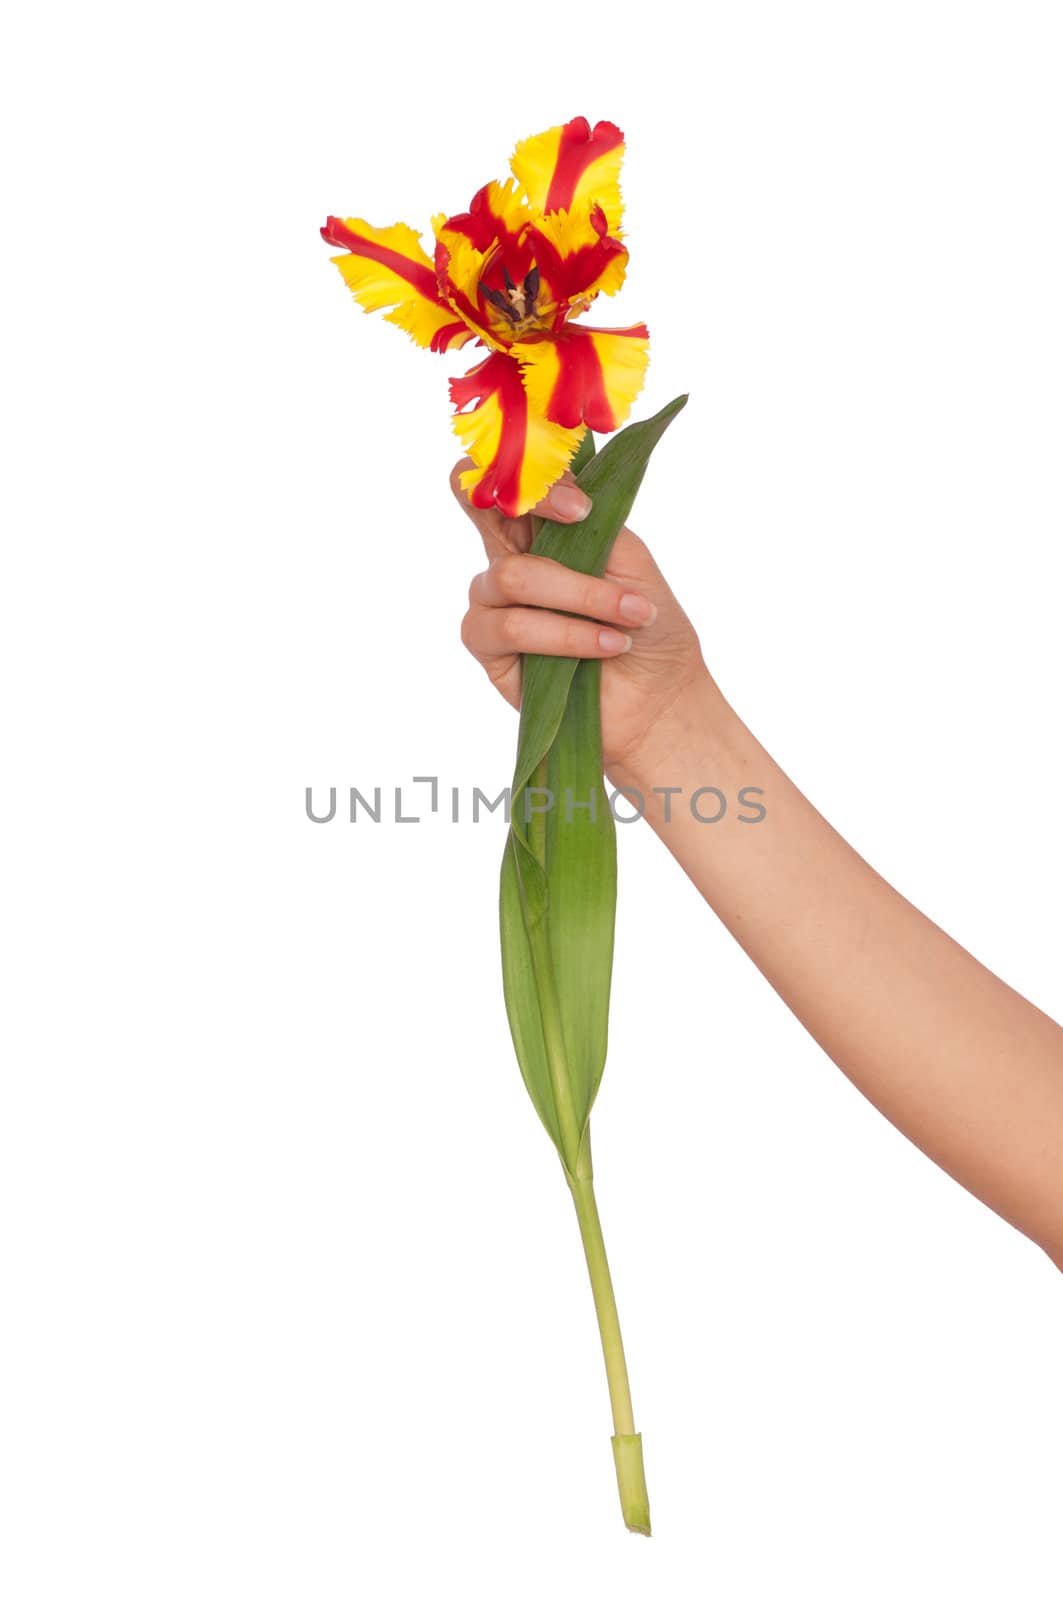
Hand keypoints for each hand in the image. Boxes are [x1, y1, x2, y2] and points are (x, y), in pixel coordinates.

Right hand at [451, 458, 711, 780]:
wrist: (658, 693)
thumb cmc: (647, 623)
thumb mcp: (630, 557)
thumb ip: (592, 521)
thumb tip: (563, 500)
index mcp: (538, 528)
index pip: (502, 477)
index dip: (524, 472)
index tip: (579, 503)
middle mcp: (506, 558)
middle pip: (474, 502)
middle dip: (541, 511)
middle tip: (586, 520)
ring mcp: (492, 603)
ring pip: (510, 576)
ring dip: (579, 596)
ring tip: (628, 619)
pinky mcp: (489, 649)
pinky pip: (510, 627)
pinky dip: (564, 635)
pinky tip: (604, 646)